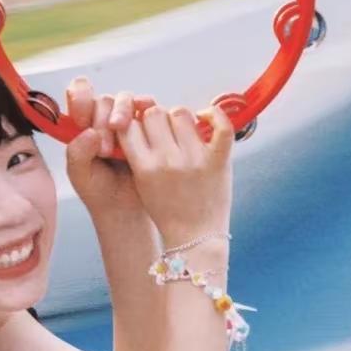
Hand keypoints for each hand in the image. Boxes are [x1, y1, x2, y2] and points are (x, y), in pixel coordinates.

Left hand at [65, 77, 157, 221]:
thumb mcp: (80, 176)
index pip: (79, 97)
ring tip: (119, 132)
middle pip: (104, 100)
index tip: (81, 118)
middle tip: (103, 149)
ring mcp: (128, 121)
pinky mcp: (148, 126)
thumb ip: (77, 153)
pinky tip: (144, 115)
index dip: (80, 98)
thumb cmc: (99, 192)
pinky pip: (148, 108)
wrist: (127, 210)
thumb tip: (90, 132)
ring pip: (125, 100)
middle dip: (101, 119)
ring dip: (121, 112)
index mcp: (83, 127)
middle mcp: (104, 119)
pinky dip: (145, 108)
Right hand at [115, 103, 233, 244]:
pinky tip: (206, 118)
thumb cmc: (167, 211)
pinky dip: (214, 114)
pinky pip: (221, 124)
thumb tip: (140, 118)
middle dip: (156, 118)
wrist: (195, 237)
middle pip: (154, 113)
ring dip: (180, 118)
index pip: (130, 125)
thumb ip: (137, 154)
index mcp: (145, 168)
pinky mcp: (219, 160)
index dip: (133, 123)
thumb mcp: (141, 184)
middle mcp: (168, 161)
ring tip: (183, 132)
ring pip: (181, 113)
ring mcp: (195, 159)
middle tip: (163, 130)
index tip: (140, 129)